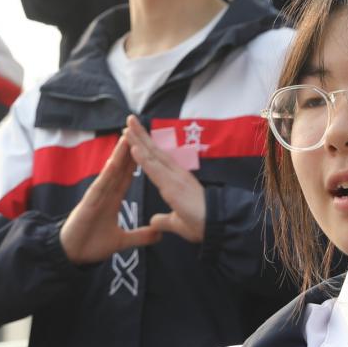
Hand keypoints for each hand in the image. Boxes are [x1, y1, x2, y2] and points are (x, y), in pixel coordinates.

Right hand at [58, 137, 163, 263]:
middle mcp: (104, 194)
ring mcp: (95, 197)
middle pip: (119, 169)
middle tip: (138, 131)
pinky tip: (113, 163)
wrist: (73, 255)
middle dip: (128, 151)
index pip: (127, 177)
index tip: (147, 147)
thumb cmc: (92, 245)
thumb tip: (158, 234)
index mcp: (112, 200)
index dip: (137, 162)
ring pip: (109, 173)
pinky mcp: (87, 204)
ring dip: (118, 156)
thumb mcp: (122, 241)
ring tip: (127, 138)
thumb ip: (140, 236)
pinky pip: (99, 187)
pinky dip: (106, 174)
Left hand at [122, 116, 205, 242]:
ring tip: (128, 125)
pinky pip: (155, 169)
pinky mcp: (173, 185)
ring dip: (139, 140)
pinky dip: (143, 157)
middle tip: (129, 120)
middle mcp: (176, 175)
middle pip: (155, 151)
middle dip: (141, 136)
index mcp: (176, 181)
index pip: (158, 160)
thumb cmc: (202, 224)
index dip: (145, 148)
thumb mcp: (177, 223)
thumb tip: (154, 221)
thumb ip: (164, 220)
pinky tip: (133, 147)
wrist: (219, 226)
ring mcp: (175, 178)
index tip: (134, 136)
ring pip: (153, 155)